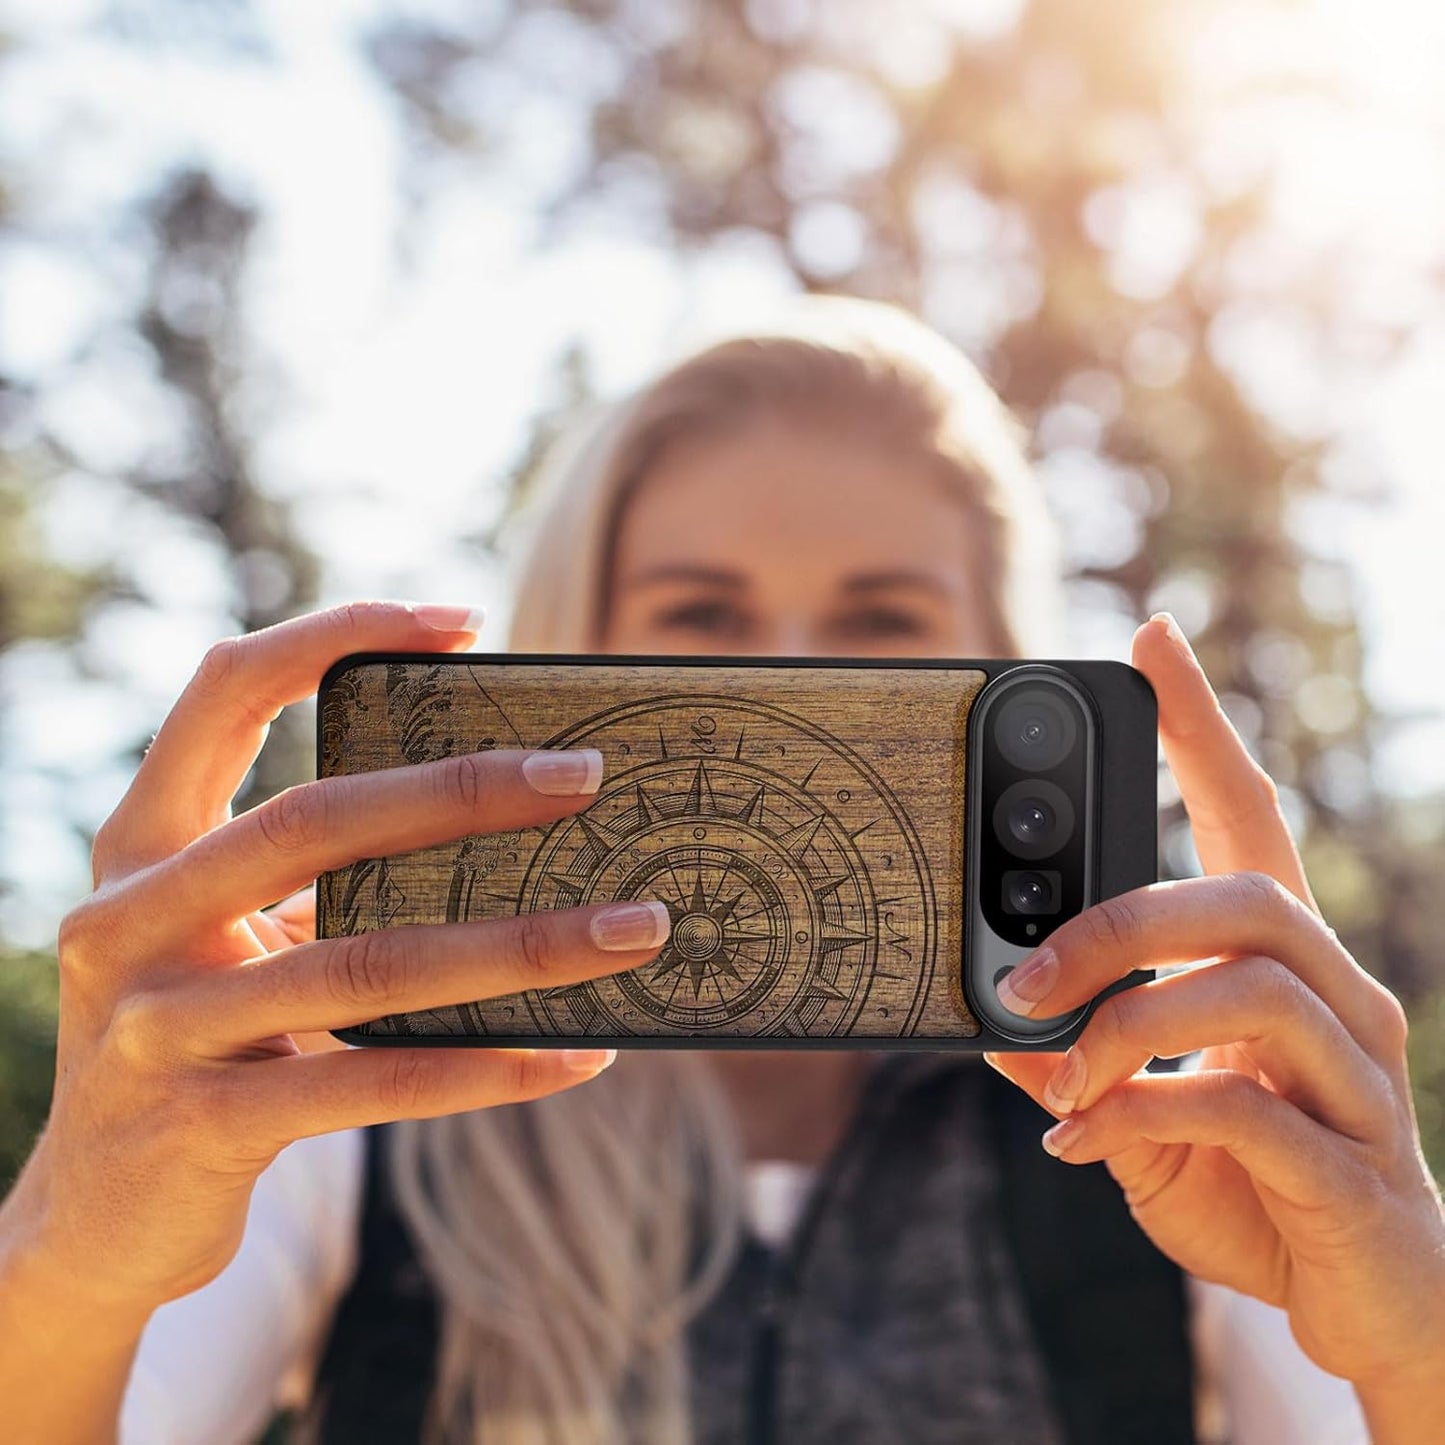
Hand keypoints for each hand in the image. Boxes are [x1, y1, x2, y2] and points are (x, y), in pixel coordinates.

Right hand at [10, 601, 671, 1319]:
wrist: (94, 1218)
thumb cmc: (200, 1039)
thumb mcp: (231, 939)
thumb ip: (320, 880)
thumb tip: (511, 825)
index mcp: (142, 845)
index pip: (224, 691)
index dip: (337, 635)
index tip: (465, 621)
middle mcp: (130, 920)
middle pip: (312, 820)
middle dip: (460, 790)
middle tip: (585, 775)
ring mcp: (157, 1027)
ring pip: (366, 964)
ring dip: (520, 944)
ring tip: (633, 928)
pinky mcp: (202, 1127)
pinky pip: (375, 1083)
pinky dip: (489, 1067)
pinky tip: (578, 1054)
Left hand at [983, 613, 1444, 1403]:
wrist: (1371, 1309)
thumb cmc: (1256, 1187)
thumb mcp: (1142, 1112)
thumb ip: (1080, 1061)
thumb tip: (993, 1023)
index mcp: (1284, 964)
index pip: (1249, 815)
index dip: (1203, 725)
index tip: (1151, 639)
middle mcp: (1340, 998)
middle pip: (1247, 897)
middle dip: (1117, 923)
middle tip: (1021, 973)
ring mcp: (1360, 1080)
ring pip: (1252, 989)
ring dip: (1124, 1024)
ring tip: (1057, 1074)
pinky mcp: (1355, 1168)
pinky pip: (1246, 1110)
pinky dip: (1141, 1114)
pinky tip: (1084, 1142)